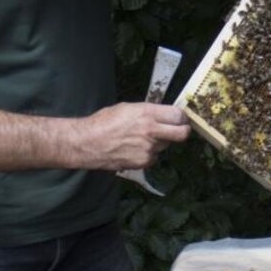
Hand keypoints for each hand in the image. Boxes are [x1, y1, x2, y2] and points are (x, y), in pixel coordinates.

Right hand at [73, 103, 189, 170]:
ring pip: (166, 145)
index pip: (178, 116)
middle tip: (179, 130)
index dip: (181, 117)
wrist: (87, 143)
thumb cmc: (104, 122)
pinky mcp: (144, 162)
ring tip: (142, 139)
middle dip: (183, 131)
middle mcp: (151, 131)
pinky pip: (154, 157)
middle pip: (182, 134)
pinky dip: (149, 154)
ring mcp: (148, 148)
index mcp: (147, 114)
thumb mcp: (128, 108)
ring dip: (160, 142)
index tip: (180, 118)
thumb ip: (148, 111)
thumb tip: (163, 114)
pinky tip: (135, 149)